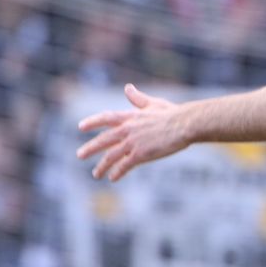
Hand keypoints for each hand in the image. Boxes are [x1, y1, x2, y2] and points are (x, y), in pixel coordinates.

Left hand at [76, 83, 191, 180]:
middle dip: (90, 148)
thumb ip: (138, 98)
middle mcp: (128, 129)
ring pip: (111, 156)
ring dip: (102, 166)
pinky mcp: (141, 154)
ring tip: (96, 174)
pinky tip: (112, 178)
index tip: (80, 126)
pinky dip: (117, 172)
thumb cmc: (173, 113)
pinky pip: (125, 165)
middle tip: (79, 155)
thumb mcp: (153, 103)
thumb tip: (128, 88)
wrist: (185, 124)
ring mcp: (133, 142)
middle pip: (103, 140)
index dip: (92, 122)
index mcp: (130, 116)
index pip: (105, 118)